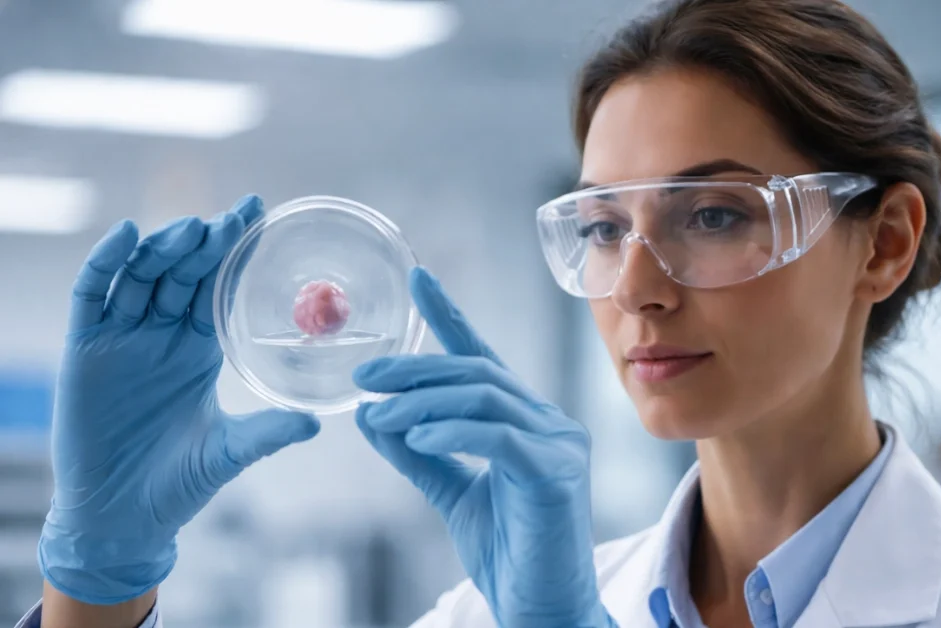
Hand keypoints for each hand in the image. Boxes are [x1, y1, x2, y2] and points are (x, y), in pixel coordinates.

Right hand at [40, 196, 320, 604]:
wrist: (123, 519)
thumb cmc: (179, 484)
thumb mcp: (231, 451)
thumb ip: (270, 431)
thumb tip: (318, 423)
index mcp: (199, 348)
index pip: (218, 286)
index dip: (235, 251)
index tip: (260, 216)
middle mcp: (161, 335)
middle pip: (183, 272)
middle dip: (207, 240)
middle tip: (236, 214)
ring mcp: (121, 338)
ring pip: (142, 275)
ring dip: (165, 246)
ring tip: (193, 228)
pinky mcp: (85, 349)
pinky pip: (92, 294)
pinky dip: (107, 262)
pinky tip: (128, 235)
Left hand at [353, 268, 613, 627]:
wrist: (545, 610)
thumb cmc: (511, 552)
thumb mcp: (453, 494)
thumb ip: (420, 454)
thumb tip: (371, 416)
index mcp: (526, 422)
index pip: (484, 358)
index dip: (450, 317)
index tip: (419, 279)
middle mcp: (549, 422)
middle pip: (478, 373)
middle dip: (417, 368)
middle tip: (366, 376)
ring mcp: (559, 444)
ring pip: (485, 398)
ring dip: (424, 400)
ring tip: (379, 411)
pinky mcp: (557, 473)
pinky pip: (499, 437)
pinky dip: (453, 431)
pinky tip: (416, 435)